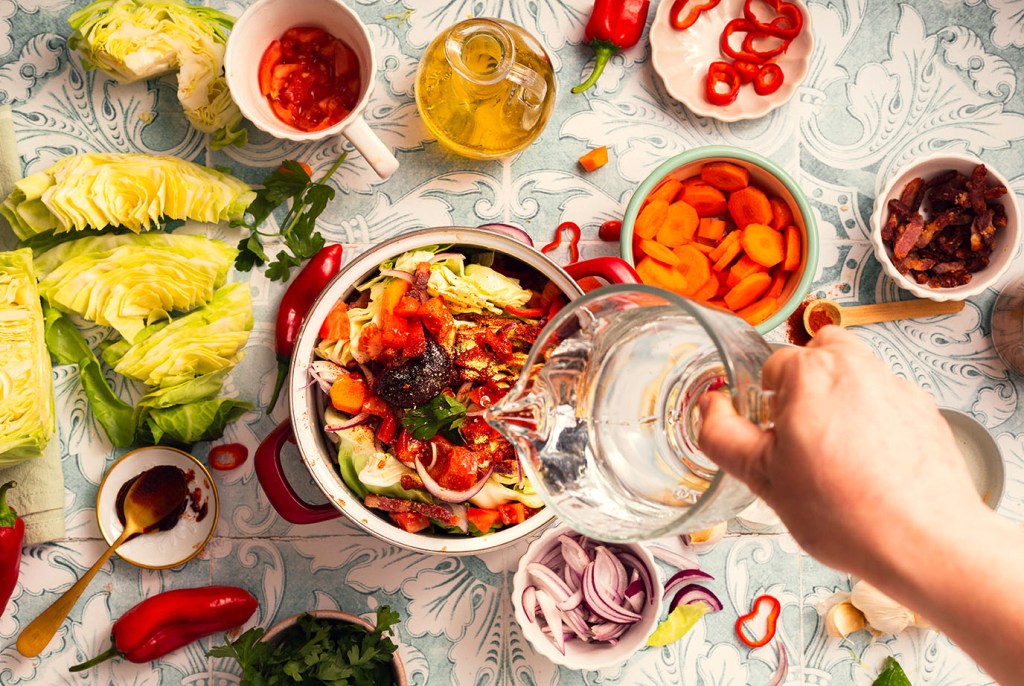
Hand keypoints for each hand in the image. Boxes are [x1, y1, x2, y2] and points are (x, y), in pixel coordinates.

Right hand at [698, 325, 985, 578]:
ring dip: (839, 402)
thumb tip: (709, 408)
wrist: (927, 544)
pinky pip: (884, 401)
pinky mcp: (924, 410)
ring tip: (838, 456)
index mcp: (810, 373)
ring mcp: (896, 386)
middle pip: (816, 355)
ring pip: (852, 376)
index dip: (764, 404)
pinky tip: (870, 467)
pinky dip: (873, 422)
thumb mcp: (761, 478)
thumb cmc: (845, 512)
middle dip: (804, 388)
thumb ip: (722, 435)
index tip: (772, 437)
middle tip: (802, 440)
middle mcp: (856, 366)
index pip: (770, 366)